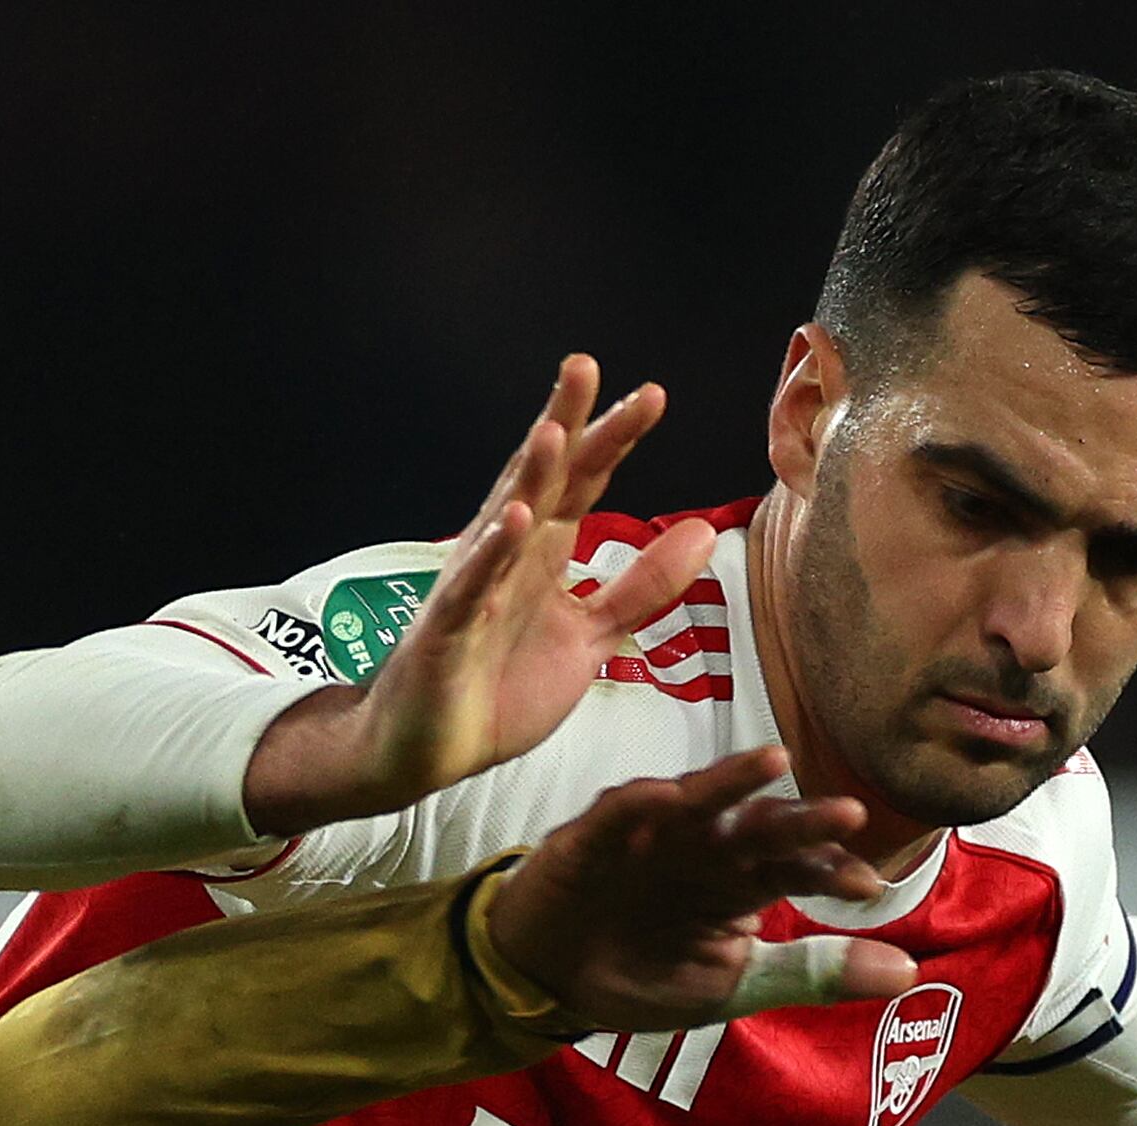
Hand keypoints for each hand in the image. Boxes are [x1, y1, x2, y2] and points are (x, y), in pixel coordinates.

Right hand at [243, 355, 718, 834]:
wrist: (432, 748)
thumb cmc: (502, 687)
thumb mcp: (590, 635)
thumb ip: (642, 587)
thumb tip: (703, 532)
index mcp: (543, 554)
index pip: (583, 483)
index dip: (614, 441)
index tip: (652, 396)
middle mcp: (508, 556)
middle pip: (542, 480)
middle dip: (564, 425)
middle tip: (585, 366)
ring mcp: (476, 589)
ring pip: (504, 520)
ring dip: (528, 475)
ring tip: (554, 428)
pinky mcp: (450, 631)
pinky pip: (474, 588)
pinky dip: (491, 556)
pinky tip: (513, 521)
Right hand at [483, 753, 918, 1031]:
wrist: (546, 977)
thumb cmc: (643, 973)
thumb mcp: (732, 986)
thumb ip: (811, 973)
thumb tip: (909, 971)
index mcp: (739, 883)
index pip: (798, 868)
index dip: (831, 872)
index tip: (868, 887)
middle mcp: (705, 849)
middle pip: (760, 829)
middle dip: (802, 821)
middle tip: (849, 814)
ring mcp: (651, 837)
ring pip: (700, 803)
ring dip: (732, 783)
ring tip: (772, 762)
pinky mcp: (595, 837)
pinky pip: (620, 812)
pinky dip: (642, 803)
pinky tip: (668, 796)